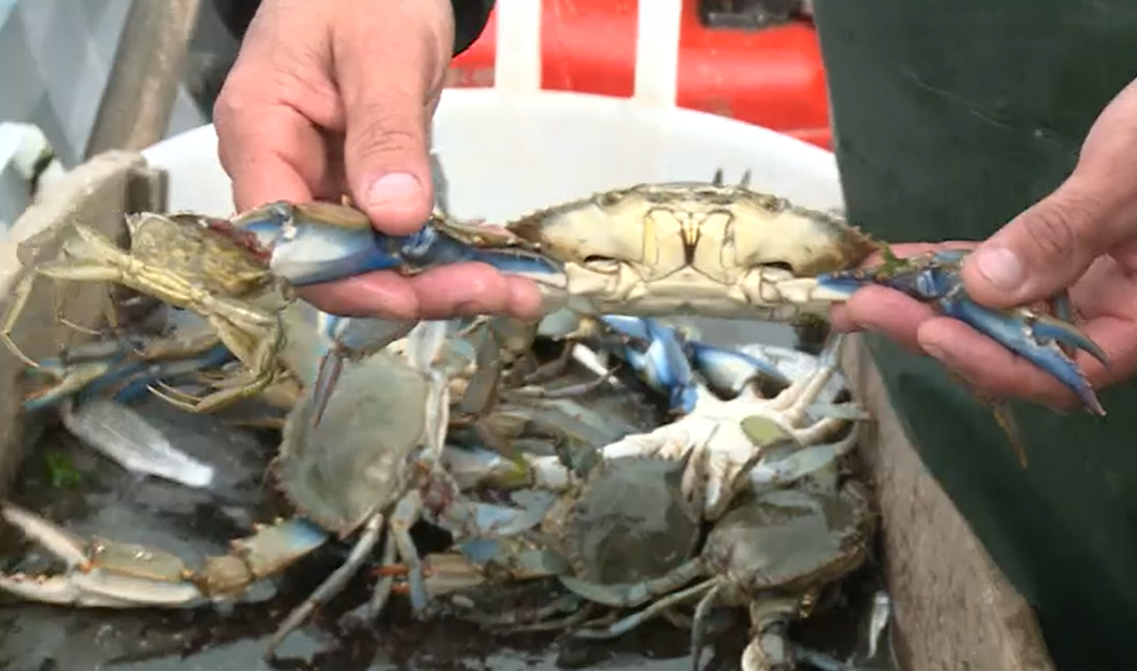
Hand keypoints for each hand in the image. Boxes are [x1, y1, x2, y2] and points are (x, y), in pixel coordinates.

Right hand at [213, 0, 541, 319]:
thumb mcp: (382, 54)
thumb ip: (385, 133)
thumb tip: (394, 218)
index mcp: (260, 133)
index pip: (285, 238)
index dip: (345, 281)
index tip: (412, 296)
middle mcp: (281, 171)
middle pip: (332, 262)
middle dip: (413, 289)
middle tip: (497, 294)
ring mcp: (320, 182)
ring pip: (368, 259)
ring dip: (439, 281)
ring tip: (515, 292)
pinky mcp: (358, 186)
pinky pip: (393, 236)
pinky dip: (442, 254)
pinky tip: (496, 268)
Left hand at [832, 77, 1136, 410]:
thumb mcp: (1126, 181)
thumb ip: (1064, 235)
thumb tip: (986, 286)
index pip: (1059, 372)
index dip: (990, 362)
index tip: (930, 333)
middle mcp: (1105, 320)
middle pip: (1010, 350)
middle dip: (931, 331)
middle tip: (859, 308)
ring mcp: (1076, 292)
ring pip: (991, 317)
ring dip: (922, 305)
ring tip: (850, 296)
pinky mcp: (1052, 260)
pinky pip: (991, 275)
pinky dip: (943, 270)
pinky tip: (891, 263)